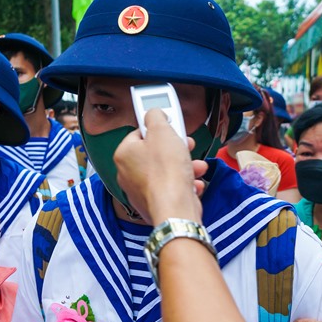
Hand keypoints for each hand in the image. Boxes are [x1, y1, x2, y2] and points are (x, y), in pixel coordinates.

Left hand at [114, 109, 206, 225]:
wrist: (175, 208)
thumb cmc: (167, 172)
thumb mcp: (162, 131)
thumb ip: (156, 116)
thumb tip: (153, 113)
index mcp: (124, 154)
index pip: (140, 133)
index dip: (159, 129)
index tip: (172, 128)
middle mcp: (128, 174)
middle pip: (154, 153)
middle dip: (176, 149)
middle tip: (187, 145)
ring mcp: (140, 191)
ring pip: (165, 171)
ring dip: (185, 166)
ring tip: (197, 166)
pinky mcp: (154, 204)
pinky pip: (170, 188)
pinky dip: (184, 184)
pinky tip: (193, 183)